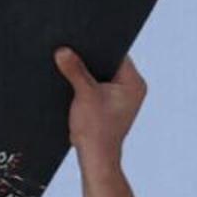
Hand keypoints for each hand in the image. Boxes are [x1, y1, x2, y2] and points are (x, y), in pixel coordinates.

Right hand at [57, 48, 146, 166]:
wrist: (96, 158)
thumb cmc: (96, 131)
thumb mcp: (84, 95)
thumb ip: (75, 70)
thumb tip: (62, 51)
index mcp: (134, 83)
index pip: (117, 53)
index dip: (99, 44)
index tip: (82, 37)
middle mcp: (131, 88)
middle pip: (108, 63)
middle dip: (90, 59)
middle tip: (73, 49)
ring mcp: (121, 97)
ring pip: (101, 74)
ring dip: (87, 72)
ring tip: (71, 66)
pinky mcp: (110, 105)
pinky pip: (98, 86)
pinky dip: (86, 84)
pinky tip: (73, 82)